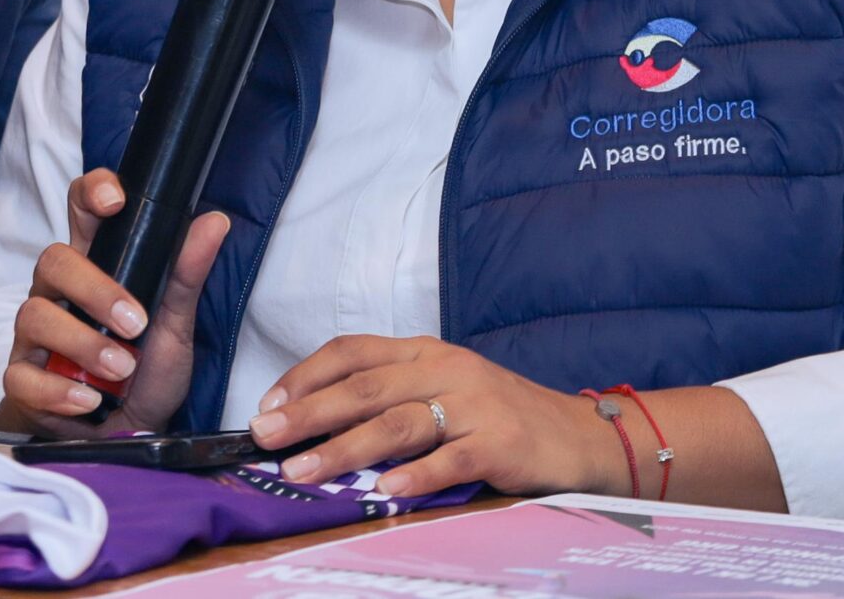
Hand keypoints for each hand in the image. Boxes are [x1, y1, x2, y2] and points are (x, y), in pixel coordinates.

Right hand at [0, 168, 227, 435]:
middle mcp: (59, 294)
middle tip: (135, 323)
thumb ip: (187, 274)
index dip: (91, 193)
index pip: (81, 211)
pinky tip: (90, 400)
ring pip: (36, 316)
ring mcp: (35, 337)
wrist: (125, 436)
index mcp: (95, 267)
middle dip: (95, 290)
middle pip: (54, 260)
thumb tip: (215, 221)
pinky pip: (22, 376)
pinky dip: (59, 390)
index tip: (115, 202)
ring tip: (121, 369)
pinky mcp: (22, 380)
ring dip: (84, 344)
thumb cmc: (145, 371)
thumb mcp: (174, 324)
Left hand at [247, 335, 616, 499]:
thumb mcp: (444, 392)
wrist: (578, 435)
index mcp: (426, 352)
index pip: (354, 351)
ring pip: (398, 422)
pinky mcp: (501, 443)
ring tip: (303, 472)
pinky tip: (385, 492)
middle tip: (265, 437)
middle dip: (309, 412)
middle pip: (366, 386)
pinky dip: (416, 476)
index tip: (267, 406)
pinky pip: (450, 460)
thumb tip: (315, 426)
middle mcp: (446, 370)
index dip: (306, 375)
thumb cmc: (499, 418)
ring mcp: (475, 405)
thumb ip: (392, 398)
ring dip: (344, 448)